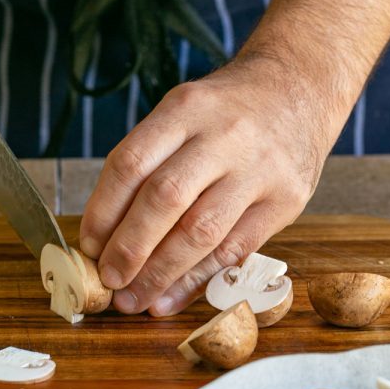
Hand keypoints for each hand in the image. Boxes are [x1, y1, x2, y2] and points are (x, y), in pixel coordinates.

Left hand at [79, 54, 332, 315]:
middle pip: (165, 198)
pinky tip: (170, 299)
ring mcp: (259, 169)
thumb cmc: (227, 111)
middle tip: (107, 279)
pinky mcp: (286, 201)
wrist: (300, 89)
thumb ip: (150, 162)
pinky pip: (234, 251)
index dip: (103, 210)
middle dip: (129, 248)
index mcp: (186, 108)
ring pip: (200, 231)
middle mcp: (224, 136)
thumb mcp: (184, 111)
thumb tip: (106, 236)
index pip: (132, 163)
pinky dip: (196, 281)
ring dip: (160, 273)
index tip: (89, 246)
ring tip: (133, 299)